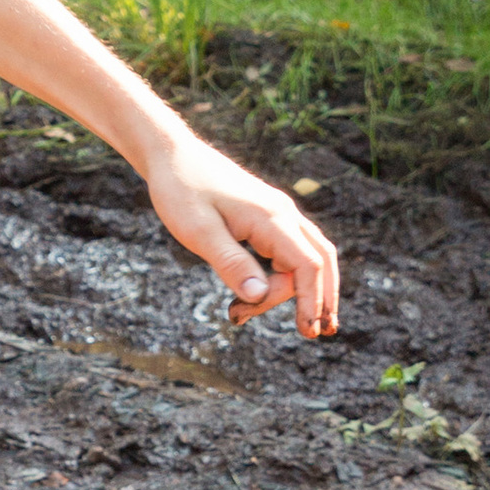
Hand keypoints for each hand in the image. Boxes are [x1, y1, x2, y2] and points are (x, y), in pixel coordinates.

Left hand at [143, 134, 338, 336]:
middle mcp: (283, 213)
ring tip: (299, 321)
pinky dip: (290, 274)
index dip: (311, 301)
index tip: (307, 332)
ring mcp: (277, 212)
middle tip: (309, 334)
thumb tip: (260, 296)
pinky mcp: (267, 214)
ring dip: (307, 288)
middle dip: (319, 299)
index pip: (307, 266)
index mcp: (270, 218)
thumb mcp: (199, 232)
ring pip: (310, 254)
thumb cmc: (181, 190)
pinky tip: (272, 293)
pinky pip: (293, 247)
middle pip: (318, 261)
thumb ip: (231, 263)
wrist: (171, 154)